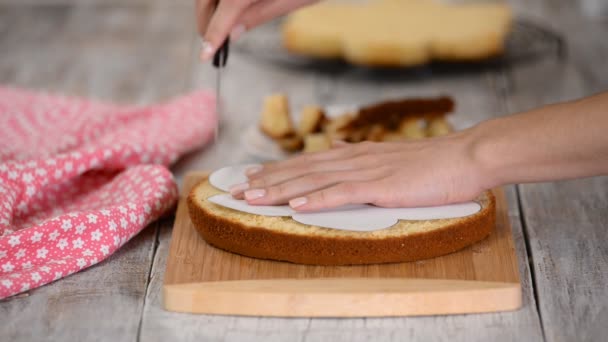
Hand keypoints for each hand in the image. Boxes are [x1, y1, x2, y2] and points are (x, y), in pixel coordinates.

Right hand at [196, 0, 317, 59]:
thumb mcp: (289, 1)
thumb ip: (257, 16)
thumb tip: (232, 34)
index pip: (222, 13)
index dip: (212, 35)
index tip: (205, 55)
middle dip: (205, 20)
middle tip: (211, 43)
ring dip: (209, 7)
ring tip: (219, 27)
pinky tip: (225, 8)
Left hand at [230, 132, 492, 211]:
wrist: (465, 156)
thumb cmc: (432, 162)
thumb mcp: (390, 155)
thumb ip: (360, 154)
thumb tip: (336, 149)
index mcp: (356, 154)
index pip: (308, 162)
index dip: (277, 170)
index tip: (252, 176)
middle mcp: (354, 158)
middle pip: (302, 170)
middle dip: (267, 180)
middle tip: (237, 189)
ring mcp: (366, 171)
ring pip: (314, 180)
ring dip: (280, 189)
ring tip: (252, 197)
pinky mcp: (381, 186)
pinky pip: (342, 193)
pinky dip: (316, 199)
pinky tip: (295, 204)